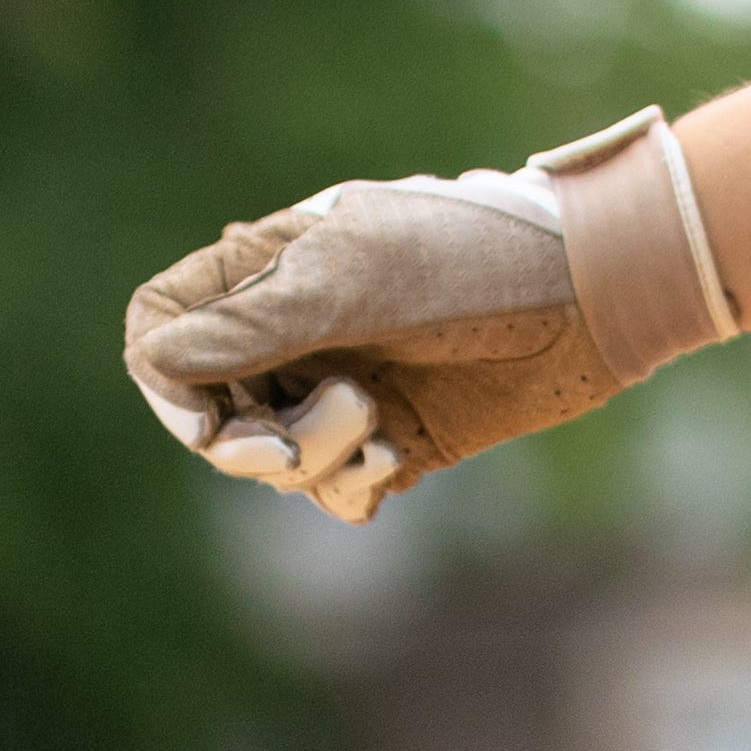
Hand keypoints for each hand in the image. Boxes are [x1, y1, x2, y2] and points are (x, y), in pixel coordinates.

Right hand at [120, 109, 737, 521]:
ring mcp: (346, 383)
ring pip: (270, 459)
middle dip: (241, 439)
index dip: (166, 382)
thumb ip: (250, 322)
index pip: (164, 325)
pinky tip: (394, 463)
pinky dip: (352, 488)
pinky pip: (334, 491)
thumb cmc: (477, 260)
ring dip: (310, 459)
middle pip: (207, 411)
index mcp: (276, 268)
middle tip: (286, 445)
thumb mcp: (352, 279)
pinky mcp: (395, 436)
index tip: (206, 419)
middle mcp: (301, 330)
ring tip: (373, 426)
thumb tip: (155, 357)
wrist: (596, 290)